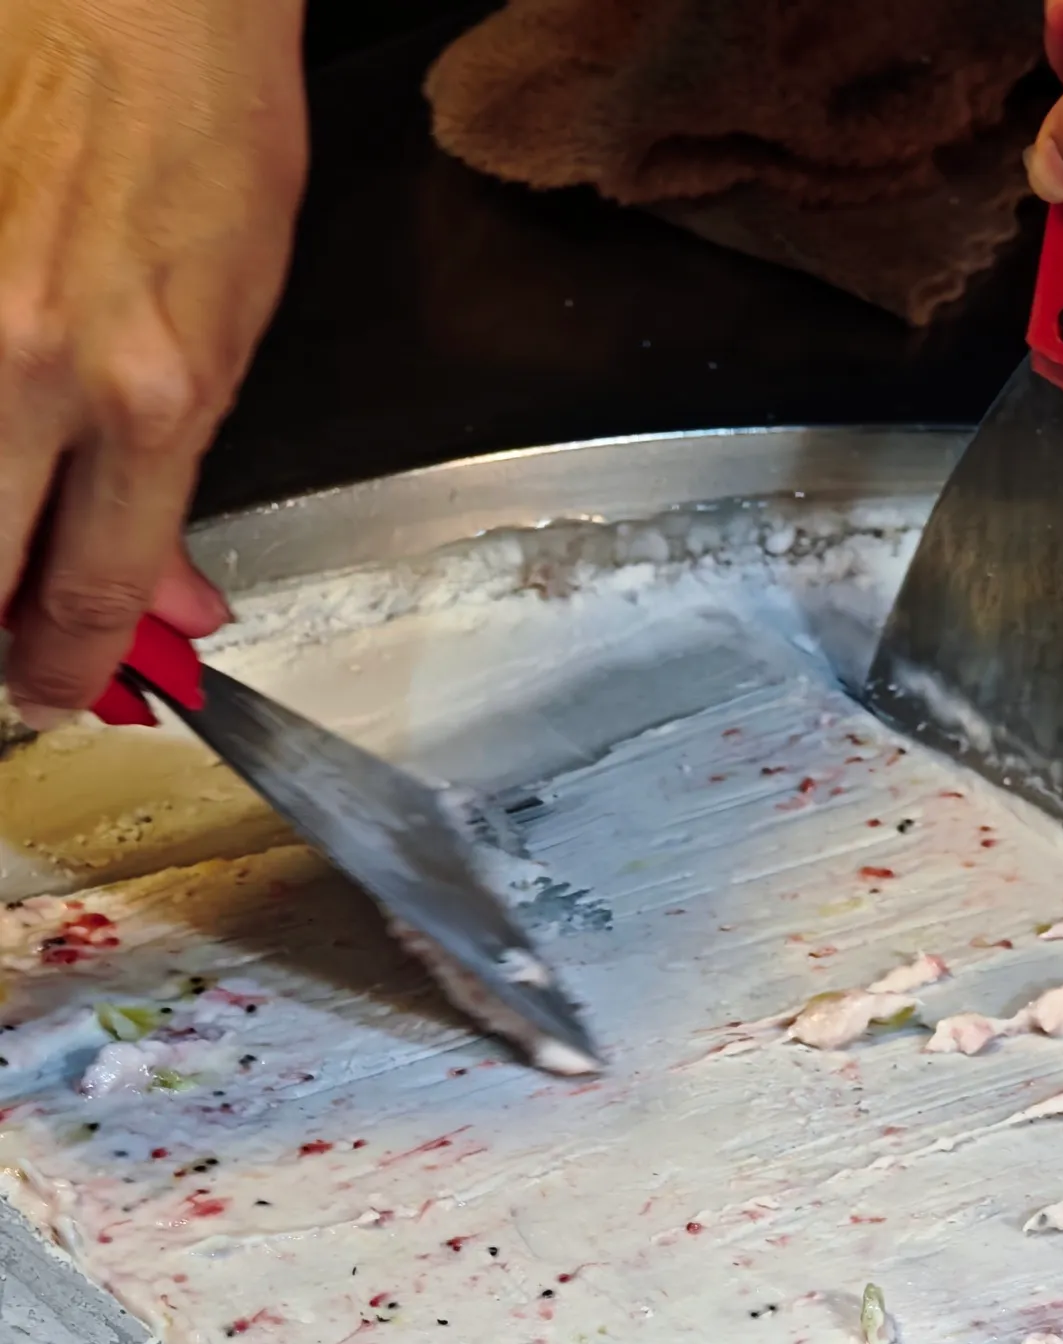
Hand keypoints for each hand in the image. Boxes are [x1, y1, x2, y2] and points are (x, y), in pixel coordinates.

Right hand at [0, 0, 306, 726]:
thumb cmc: (199, 133)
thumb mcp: (236, 330)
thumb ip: (183, 479)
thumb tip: (172, 597)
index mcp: (148, 394)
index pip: (91, 593)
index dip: (69, 668)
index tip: (60, 688)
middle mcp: (29, 364)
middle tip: (6, 645)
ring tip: (4, 541)